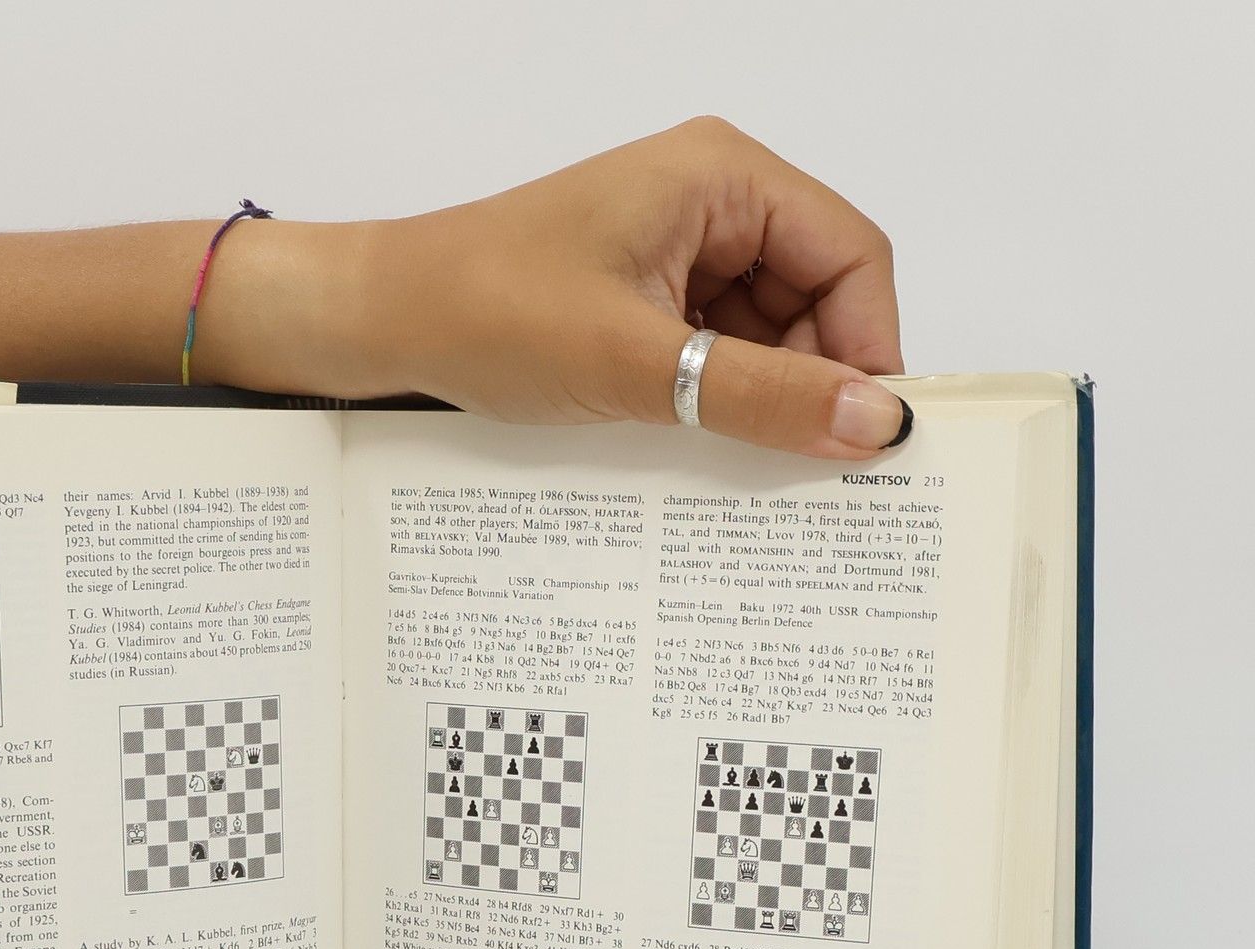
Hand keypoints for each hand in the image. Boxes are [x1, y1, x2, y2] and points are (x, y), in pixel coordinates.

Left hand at [216, 117, 908, 458]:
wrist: (382, 323)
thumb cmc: (488, 313)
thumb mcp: (637, 364)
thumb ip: (759, 396)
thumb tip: (872, 425)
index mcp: (722, 176)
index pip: (852, 255)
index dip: (869, 347)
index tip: (863, 436)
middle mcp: (712, 199)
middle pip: (819, 295)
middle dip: (814, 378)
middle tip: (802, 466)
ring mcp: (678, 249)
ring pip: (770, 332)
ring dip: (763, 395)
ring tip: (735, 455)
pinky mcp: (646, 296)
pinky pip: (718, 349)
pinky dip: (720, 397)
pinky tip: (700, 440)